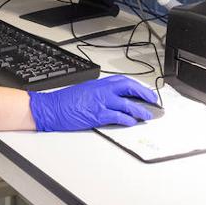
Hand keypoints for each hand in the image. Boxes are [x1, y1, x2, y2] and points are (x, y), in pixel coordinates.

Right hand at [28, 76, 159, 131]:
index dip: (138, 87)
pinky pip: (118, 116)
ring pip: (127, 104)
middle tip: (153, 101)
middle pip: (129, 89)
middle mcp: (102, 90)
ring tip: (147, 115)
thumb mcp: (85, 90)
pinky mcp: (98, 115)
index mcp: (99, 84)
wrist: (51, 108)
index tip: (145, 92)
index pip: (124, 82)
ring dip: (140, 110)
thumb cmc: (65, 101)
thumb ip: (99, 92)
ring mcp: (101, 102)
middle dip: (144, 94)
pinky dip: (127, 120)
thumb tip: (113, 99)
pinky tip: (132, 122)